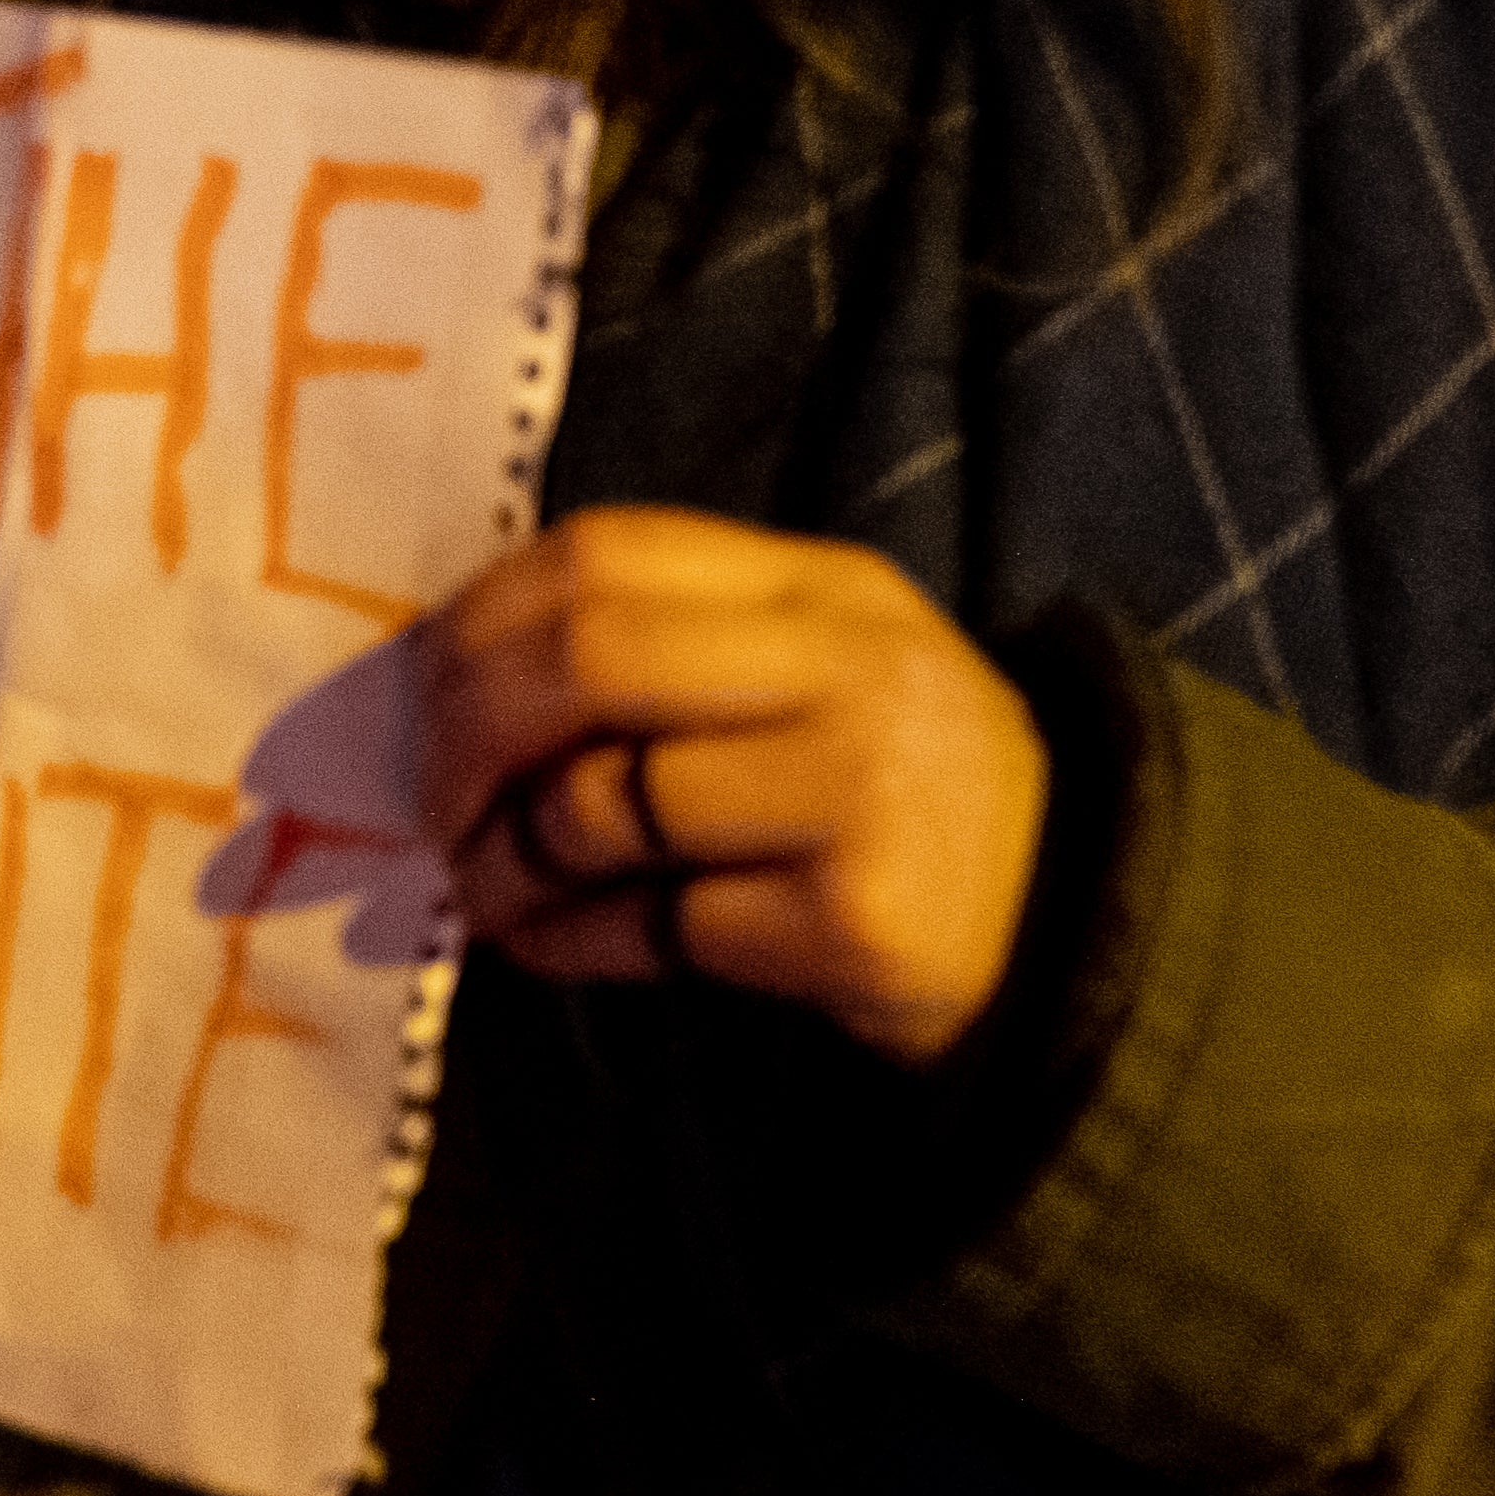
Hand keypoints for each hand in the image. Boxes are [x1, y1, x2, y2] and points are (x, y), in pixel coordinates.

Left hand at [410, 507, 1049, 1068]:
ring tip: (485, 886)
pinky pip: (651, 924)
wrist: (1072, 922)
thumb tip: (455, 669)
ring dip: (503, 857)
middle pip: (588, 659)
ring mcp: (859, 792)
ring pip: (603, 803)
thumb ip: (670, 646)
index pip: (607, 552)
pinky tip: (549, 943)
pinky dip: (566, 938)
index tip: (422, 681)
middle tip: (433, 799)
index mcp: (821, 586)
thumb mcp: (812, 673)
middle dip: (468, 733)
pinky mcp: (852, 922)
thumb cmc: (893, 790)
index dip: (480, 615)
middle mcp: (848, 668)